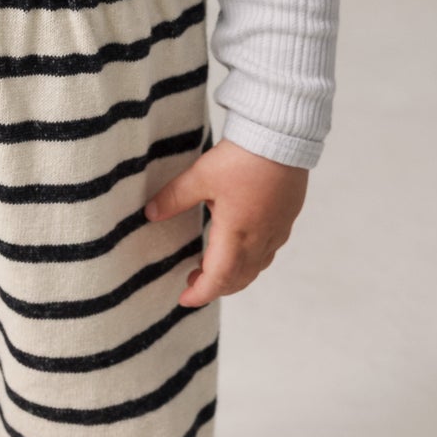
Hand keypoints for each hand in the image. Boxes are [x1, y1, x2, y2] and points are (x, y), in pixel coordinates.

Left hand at [144, 138, 307, 306]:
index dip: (200, 294)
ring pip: (256, 267)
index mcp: (236, 234)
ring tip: (212, 266)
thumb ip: (174, 198)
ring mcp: (277, 230)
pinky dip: (250, 260)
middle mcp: (260, 239)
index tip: (184, 299)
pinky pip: (268, 252)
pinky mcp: (286, 218)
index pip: (218, 279)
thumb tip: (150, 213)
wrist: (283, 137)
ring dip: (233, 275)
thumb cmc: (243, 157)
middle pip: (238, 279)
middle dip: (215, 286)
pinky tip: (239, 245)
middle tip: (192, 282)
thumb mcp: (200, 176)